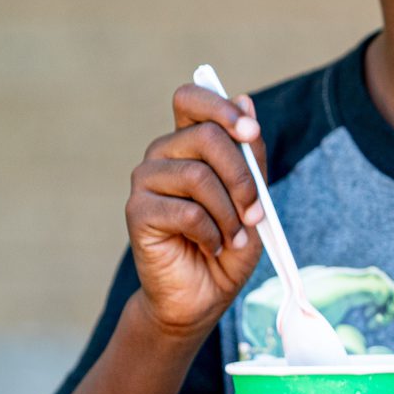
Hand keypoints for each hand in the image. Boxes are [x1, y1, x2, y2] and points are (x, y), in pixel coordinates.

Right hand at [127, 84, 268, 339]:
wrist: (203, 294)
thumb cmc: (228, 243)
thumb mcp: (253, 198)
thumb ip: (250, 155)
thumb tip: (245, 100)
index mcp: (189, 142)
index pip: (191, 99)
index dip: (220, 106)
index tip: (251, 130)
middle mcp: (162, 154)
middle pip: (206, 136)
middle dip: (243, 176)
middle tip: (256, 212)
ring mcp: (146, 181)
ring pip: (198, 175)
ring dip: (229, 212)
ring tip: (234, 237)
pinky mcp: (137, 211)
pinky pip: (187, 211)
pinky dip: (211, 233)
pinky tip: (211, 248)